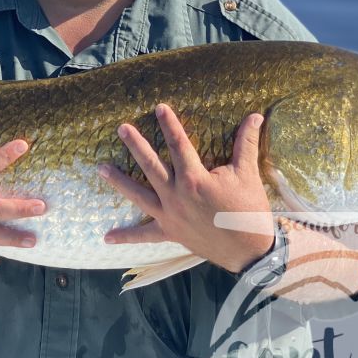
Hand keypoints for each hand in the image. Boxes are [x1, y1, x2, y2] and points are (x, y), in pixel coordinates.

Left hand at [97, 104, 273, 272]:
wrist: (249, 249)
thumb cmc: (249, 209)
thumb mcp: (247, 173)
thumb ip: (247, 143)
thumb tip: (256, 115)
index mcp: (194, 179)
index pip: (178, 145)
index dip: (170, 125)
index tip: (159, 108)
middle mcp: (176, 195)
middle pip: (151, 165)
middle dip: (136, 145)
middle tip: (121, 128)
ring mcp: (170, 215)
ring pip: (139, 195)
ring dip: (119, 181)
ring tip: (100, 168)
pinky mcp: (170, 233)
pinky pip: (145, 236)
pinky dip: (126, 237)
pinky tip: (107, 237)